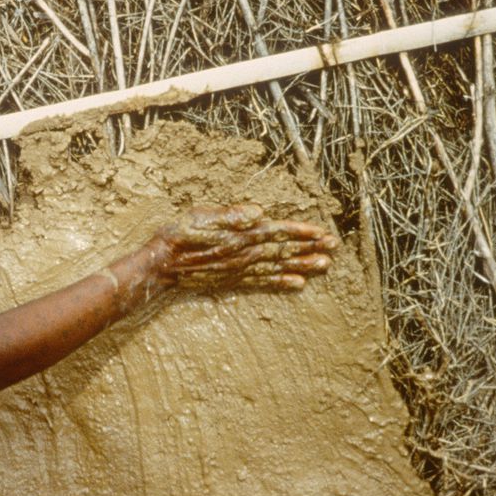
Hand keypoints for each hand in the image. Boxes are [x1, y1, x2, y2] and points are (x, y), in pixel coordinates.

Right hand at [148, 203, 337, 291]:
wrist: (162, 265)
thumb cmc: (179, 235)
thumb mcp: (201, 216)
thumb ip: (230, 215)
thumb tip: (258, 211)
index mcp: (239, 236)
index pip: (276, 232)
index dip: (300, 232)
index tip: (321, 231)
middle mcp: (244, 255)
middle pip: (283, 250)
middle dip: (309, 248)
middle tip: (333, 247)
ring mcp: (240, 270)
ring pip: (278, 267)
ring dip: (302, 266)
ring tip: (324, 265)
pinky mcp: (234, 281)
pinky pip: (263, 282)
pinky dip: (281, 283)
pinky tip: (298, 284)